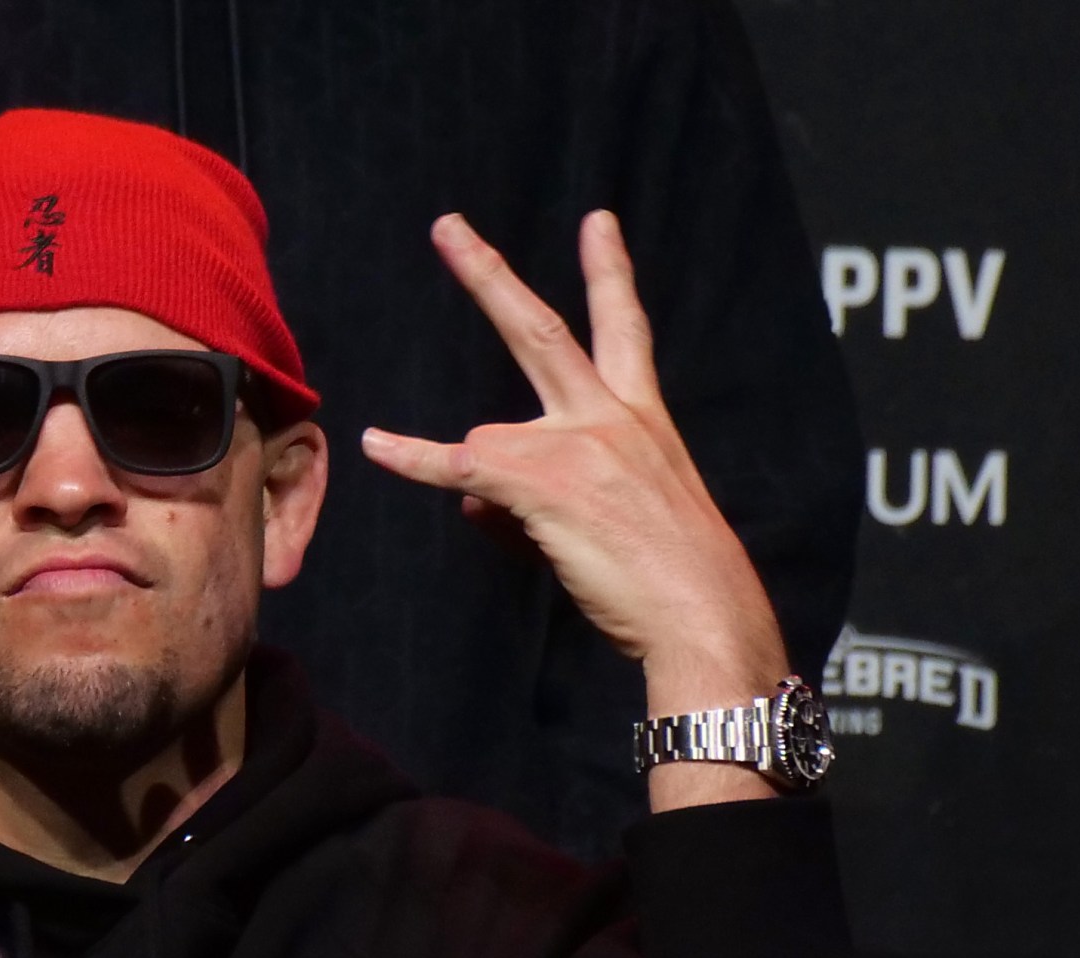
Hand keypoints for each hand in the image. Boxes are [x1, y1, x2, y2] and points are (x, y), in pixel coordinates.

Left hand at [360, 212, 789, 729]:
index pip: (623, 330)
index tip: (596, 223)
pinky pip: (456, 465)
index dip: (608, 274)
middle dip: (486, 275)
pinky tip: (378, 445)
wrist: (702, 611)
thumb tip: (471, 500)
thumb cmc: (672, 579)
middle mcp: (610, 416)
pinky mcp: (539, 480)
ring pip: (487, 438)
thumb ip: (537, 500)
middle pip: (539, 329)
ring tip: (519, 521)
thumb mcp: (616, 520)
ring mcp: (575, 444)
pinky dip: (412, 458)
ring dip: (478, 480)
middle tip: (447, 226)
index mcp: (643, 418)